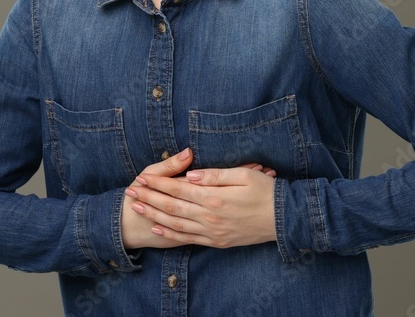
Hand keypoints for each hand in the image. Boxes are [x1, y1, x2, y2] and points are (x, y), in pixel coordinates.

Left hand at [125, 156, 277, 248]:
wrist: (284, 220)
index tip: (142, 177)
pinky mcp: (217, 241)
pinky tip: (158, 227)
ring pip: (176, 223)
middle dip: (149, 198)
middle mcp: (210, 217)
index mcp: (215, 197)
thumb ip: (215, 175)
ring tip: (137, 207)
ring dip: (154, 215)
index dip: (158, 183)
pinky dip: (171, 233)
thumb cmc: (266, 192)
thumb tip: (191, 173)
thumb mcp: (244, 175)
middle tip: (130, 191)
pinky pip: (188, 238)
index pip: (179, 188)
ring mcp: (212, 231)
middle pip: (172, 206)